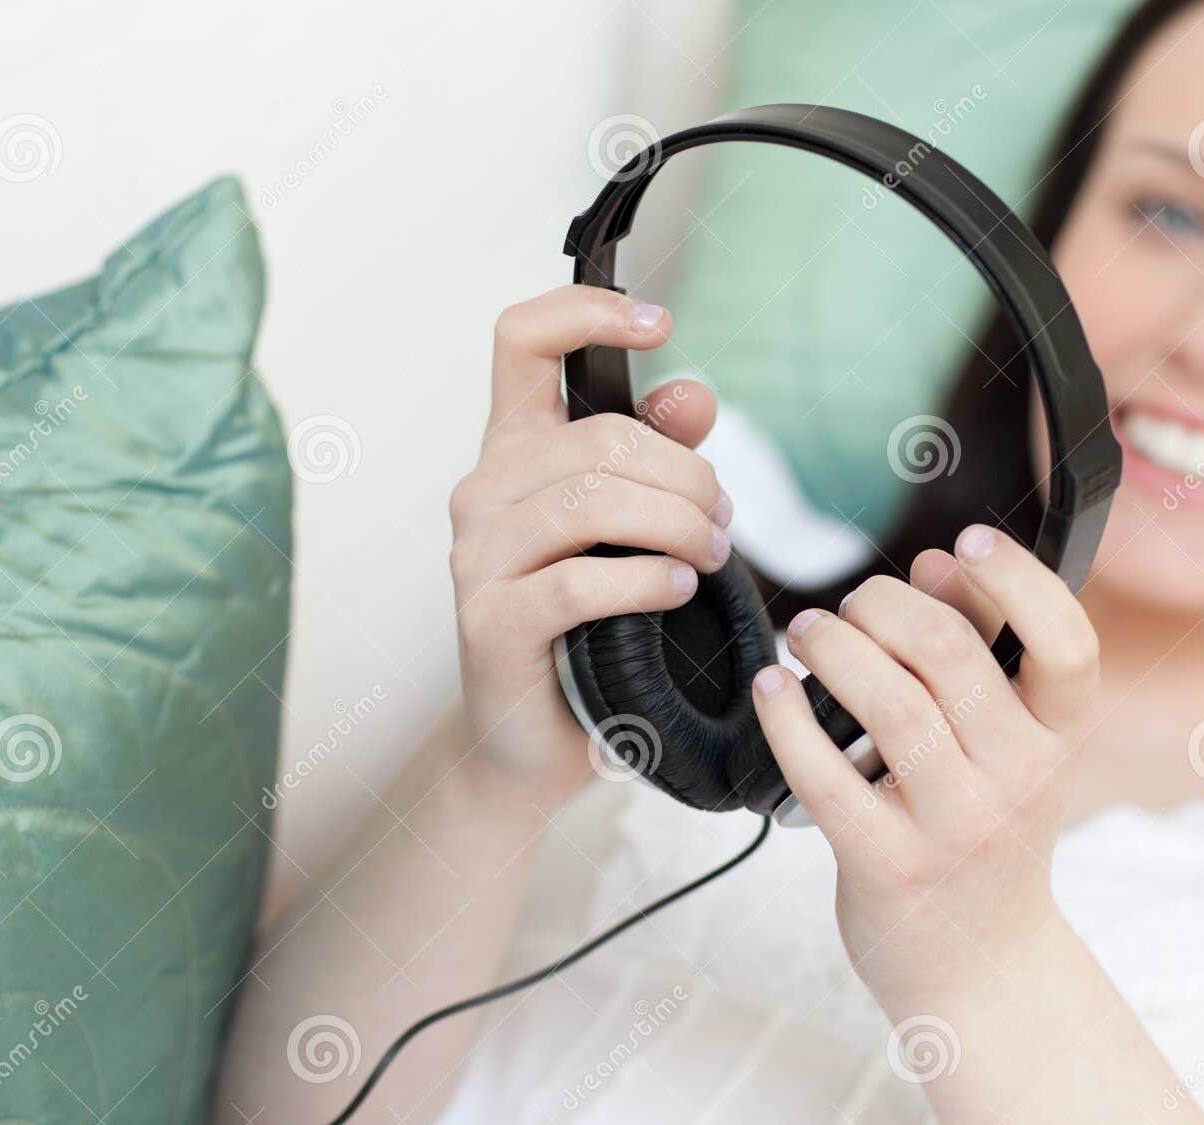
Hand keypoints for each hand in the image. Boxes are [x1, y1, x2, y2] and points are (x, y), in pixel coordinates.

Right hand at [448, 286, 733, 801]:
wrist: (530, 734)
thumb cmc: (586, 625)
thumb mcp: (627, 530)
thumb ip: (658, 455)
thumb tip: (694, 393)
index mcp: (515, 450)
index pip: (523, 340)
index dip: (586, 311)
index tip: (658, 320)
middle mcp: (485, 490)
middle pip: (599, 438)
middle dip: (687, 473)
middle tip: (724, 519)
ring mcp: (479, 555)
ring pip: (592, 501)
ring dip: (677, 525)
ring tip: (711, 554)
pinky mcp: (490, 620)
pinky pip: (581, 581)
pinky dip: (647, 581)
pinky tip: (678, 590)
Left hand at [749, 524, 1099, 1012]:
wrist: (981, 967)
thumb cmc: (986, 836)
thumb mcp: (1011, 750)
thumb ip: (982, 654)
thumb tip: (936, 565)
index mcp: (1059, 740)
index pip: (1067, 644)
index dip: (1017, 579)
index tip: (963, 542)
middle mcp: (1019, 780)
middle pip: (948, 654)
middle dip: (882, 605)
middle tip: (850, 604)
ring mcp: (954, 826)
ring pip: (886, 702)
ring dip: (831, 647)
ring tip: (807, 633)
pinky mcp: (887, 863)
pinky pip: (823, 772)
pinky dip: (787, 716)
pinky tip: (771, 689)